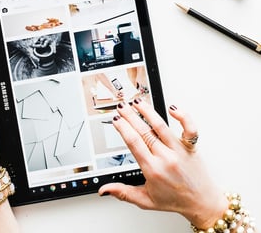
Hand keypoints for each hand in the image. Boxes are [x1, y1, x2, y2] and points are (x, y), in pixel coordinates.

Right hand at [98, 99, 227, 229]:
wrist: (202, 204)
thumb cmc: (175, 200)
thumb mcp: (146, 200)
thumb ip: (123, 193)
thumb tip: (104, 189)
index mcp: (153, 169)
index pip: (134, 143)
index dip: (123, 128)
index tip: (116, 120)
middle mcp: (166, 158)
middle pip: (144, 131)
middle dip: (130, 116)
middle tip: (122, 107)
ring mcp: (178, 150)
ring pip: (161, 126)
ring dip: (148, 111)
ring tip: (138, 102)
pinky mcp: (190, 147)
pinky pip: (189, 129)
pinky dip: (183, 117)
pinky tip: (173, 108)